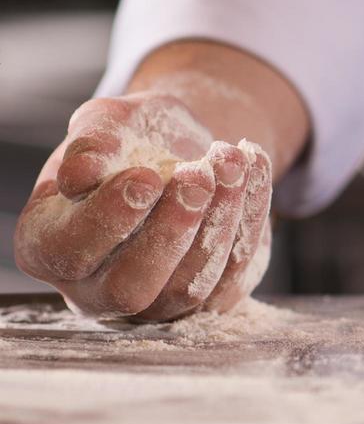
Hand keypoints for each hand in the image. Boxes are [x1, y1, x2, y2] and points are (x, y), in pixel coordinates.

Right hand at [13, 92, 273, 320]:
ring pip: (190, 285)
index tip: (145, 177)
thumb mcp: (108, 122)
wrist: (186, 147)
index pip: (69, 250)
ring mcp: (156, 301)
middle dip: (171, 231)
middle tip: (198, 175)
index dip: (107, 219)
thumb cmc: (133, 139)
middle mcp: (96, 285)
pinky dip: (250, 217)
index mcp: (49, 243)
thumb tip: (81, 174)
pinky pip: (233, 273)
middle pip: (131, 288)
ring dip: (220, 220)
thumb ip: (92, 142)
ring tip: (231, 158)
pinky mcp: (209, 297)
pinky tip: (254, 167)